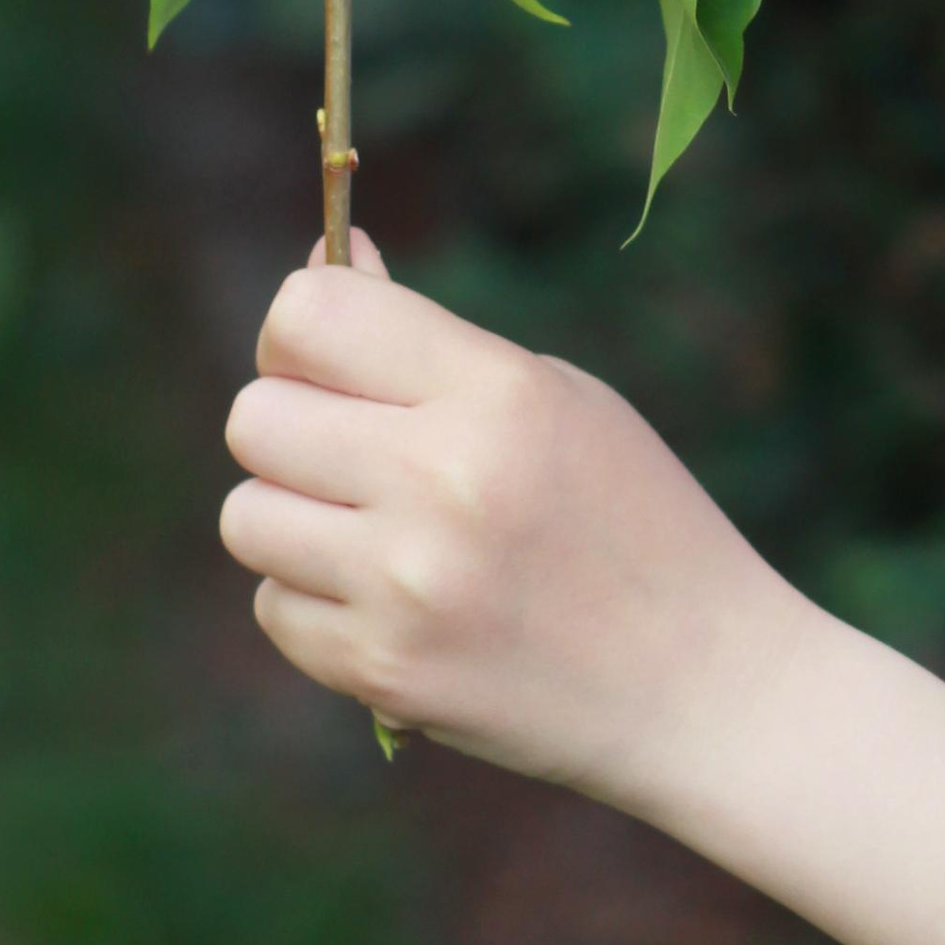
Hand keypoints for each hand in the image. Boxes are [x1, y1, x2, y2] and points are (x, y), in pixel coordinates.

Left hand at [219, 232, 784, 806]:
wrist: (699, 682)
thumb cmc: (631, 519)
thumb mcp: (558, 399)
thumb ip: (430, 340)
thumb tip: (324, 262)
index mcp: (499, 394)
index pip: (310, 315)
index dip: (299, 333)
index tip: (333, 364)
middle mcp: (445, 480)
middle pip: (255, 416)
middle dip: (293, 430)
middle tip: (358, 458)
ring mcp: (409, 584)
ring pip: (245, 516)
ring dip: (294, 520)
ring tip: (376, 534)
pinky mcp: (384, 672)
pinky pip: (274, 607)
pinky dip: (318, 602)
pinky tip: (396, 605)